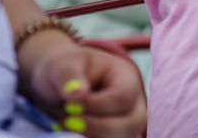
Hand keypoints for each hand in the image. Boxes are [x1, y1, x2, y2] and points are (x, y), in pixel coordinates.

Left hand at [24, 41, 146, 137]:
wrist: (62, 81)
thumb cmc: (67, 69)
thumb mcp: (64, 66)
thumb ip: (69, 77)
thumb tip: (76, 95)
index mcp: (127, 78)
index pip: (124, 97)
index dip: (97, 105)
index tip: (69, 105)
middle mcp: (135, 102)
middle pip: (132, 123)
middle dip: (97, 127)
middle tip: (68, 122)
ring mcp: (128, 122)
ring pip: (124, 137)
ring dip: (94, 136)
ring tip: (67, 125)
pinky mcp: (115, 135)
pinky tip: (72, 133)